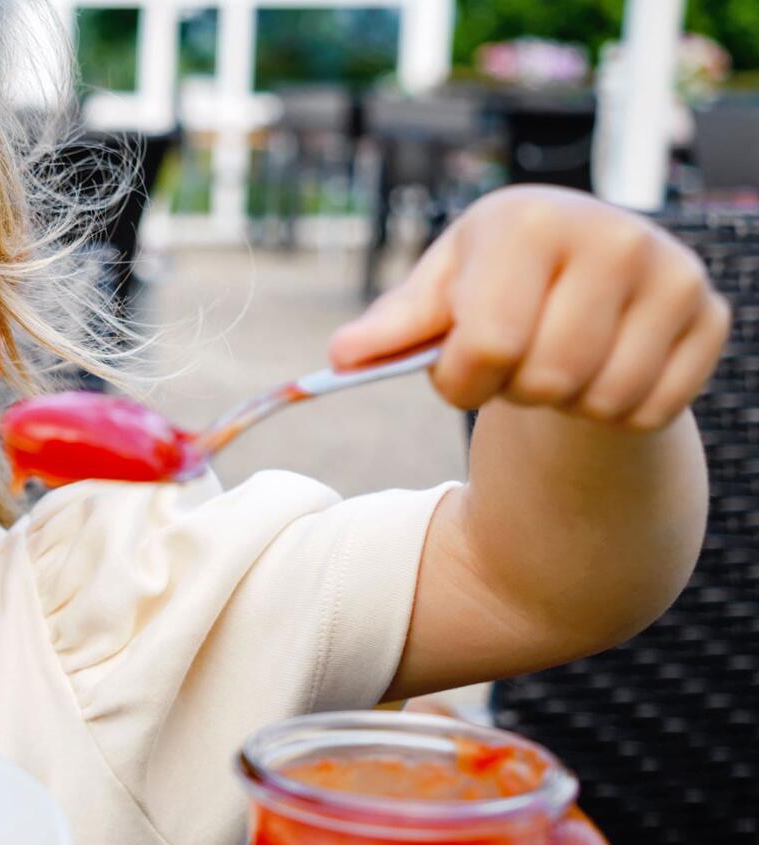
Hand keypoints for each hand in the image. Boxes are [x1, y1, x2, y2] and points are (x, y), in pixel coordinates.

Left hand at [329, 186, 729, 431]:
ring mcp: (673, 274)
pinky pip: (651, 412)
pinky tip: (602, 374)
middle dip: (514, 391)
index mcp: (530, 220)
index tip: (459, 373)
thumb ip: (389, 329)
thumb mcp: (437, 295)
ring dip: (564, 406)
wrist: (580, 273)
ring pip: (603, 400)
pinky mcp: (711, 317)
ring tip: (556, 365)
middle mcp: (613, 235)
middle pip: (547, 377)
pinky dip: (615, 416)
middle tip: (514, 366)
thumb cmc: (493, 285)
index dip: (461, 381)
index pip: (490, 341)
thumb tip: (341, 358)